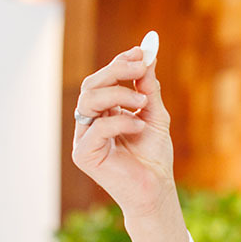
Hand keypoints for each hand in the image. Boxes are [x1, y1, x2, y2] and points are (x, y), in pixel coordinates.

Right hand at [72, 43, 186, 241]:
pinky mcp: (84, 155)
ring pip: (88, 100)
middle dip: (116, 71)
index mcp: (103, 112)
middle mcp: (89, 123)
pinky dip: (121, 122)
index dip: (119, 63)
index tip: (142, 52)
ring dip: (118, 93)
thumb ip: (148, 87)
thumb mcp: (154, 114)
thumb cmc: (154, 156)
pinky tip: (139, 128)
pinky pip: (97, 127)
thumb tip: (147, 54)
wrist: (157, 189)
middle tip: (140, 66)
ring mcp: (84, 138)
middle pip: (91, 85)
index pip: (102, 80)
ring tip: (142, 102)